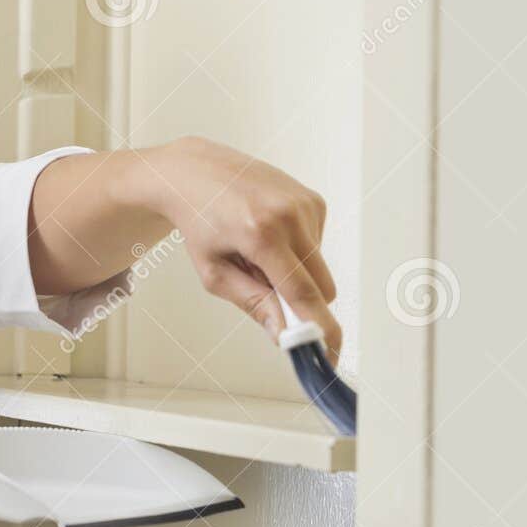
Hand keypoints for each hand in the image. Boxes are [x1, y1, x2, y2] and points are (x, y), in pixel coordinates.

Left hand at [146, 136, 340, 361]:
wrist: (196, 172)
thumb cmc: (199, 222)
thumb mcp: (213, 272)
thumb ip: (253, 303)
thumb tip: (284, 333)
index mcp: (260, 234)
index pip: (302, 293)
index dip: (319, 328)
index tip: (330, 354)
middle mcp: (289, 215)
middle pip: (322, 286)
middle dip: (303, 302)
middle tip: (268, 293)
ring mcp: (304, 203)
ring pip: (320, 267)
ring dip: (296, 272)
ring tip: (258, 252)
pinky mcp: (313, 200)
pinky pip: (318, 245)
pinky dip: (298, 251)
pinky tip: (268, 233)